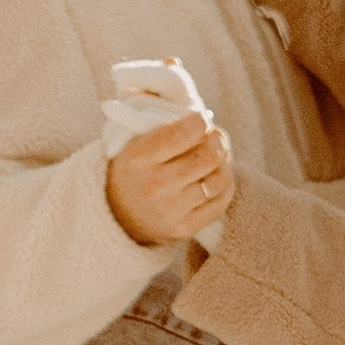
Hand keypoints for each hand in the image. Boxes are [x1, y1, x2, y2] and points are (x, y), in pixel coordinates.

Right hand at [106, 108, 236, 246]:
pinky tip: (214, 175)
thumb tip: (205, 117)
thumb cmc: (136, 167)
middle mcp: (155, 185)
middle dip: (218, 140)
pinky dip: (225, 184)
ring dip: (224, 162)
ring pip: (219, 178)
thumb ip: (164, 122)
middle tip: (214, 136)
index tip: (200, 120)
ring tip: (215, 155)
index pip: (184, 133)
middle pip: (208, 156)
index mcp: (139, 157)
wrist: (119, 213)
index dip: (200, 122)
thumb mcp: (135, 140)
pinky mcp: (186, 227)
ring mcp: (171, 210)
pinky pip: (221, 201)